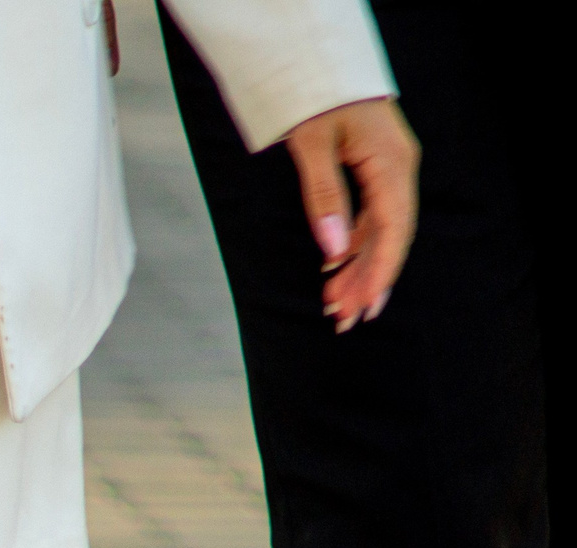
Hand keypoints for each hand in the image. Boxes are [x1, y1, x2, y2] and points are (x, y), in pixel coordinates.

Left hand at [284, 97, 418, 332]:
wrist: (322, 63)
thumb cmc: (316, 97)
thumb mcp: (312, 144)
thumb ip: (323, 196)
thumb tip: (333, 249)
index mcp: (392, 164)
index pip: (393, 229)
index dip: (380, 271)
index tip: (365, 306)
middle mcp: (398, 170)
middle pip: (389, 236)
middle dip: (368, 280)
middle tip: (345, 322)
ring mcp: (388, 171)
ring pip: (378, 230)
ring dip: (358, 269)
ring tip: (335, 308)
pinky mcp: (373, 171)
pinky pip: (368, 217)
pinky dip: (351, 246)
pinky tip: (334, 273)